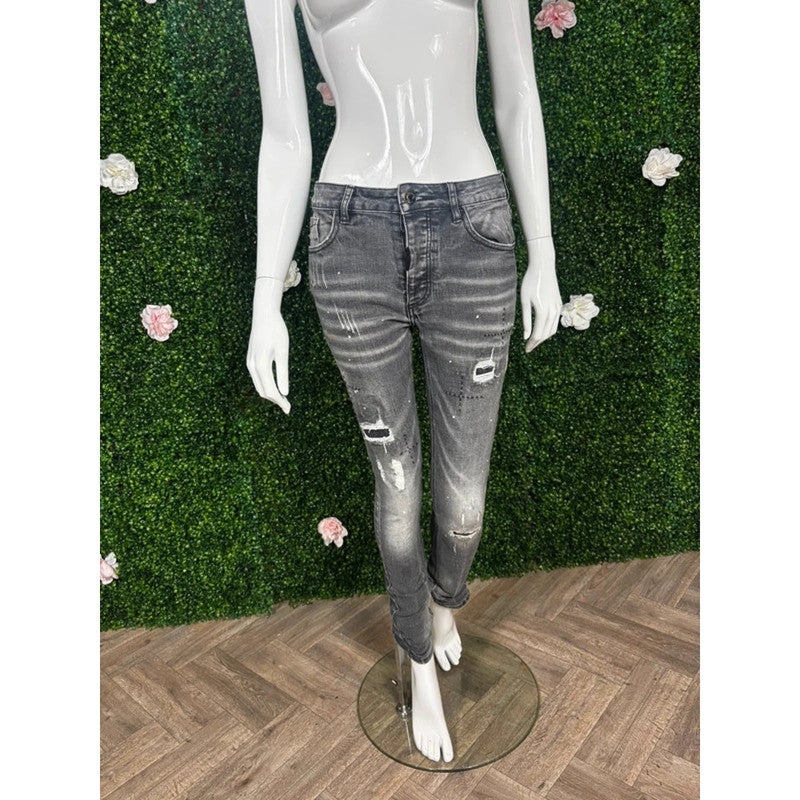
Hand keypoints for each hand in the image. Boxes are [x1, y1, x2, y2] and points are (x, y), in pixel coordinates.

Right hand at [247, 301, 290, 413]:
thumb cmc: (276, 331)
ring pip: (259, 386)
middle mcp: (252, 366)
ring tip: (283, 400)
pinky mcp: (250, 359)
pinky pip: (257, 378)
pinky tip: (275, 387)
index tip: (289, 409)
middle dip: (275, 401)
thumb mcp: (283, 352)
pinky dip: (265, 386)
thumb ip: (283, 373)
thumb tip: (284, 392)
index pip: (270, 391)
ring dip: (270, 395)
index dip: (280, 402)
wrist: (264, 315)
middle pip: (263, 391)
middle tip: (288, 408)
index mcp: (261, 365)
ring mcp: (249, 363)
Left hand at [521, 236, 561, 352]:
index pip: (538, 335)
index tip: (525, 350)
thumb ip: (526, 320)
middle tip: (528, 348)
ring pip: (552, 330)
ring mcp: (558, 308)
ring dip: (543, 337)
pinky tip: (541, 330)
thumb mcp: (524, 301)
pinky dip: (549, 329)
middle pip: (545, 335)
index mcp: (543, 312)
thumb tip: (526, 337)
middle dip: (537, 343)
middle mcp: (553, 312)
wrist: (544, 267)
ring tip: (534, 341)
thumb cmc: (530, 282)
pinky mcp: (559, 304)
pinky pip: (555, 322)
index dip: (531, 344)